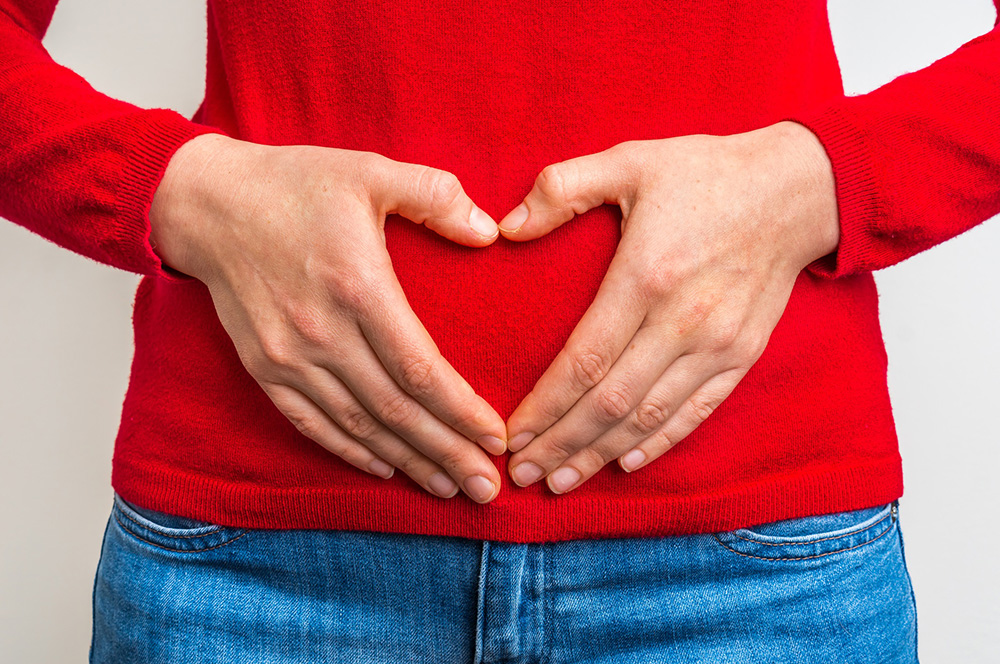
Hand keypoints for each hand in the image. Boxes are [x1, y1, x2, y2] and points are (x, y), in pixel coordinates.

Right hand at [149, 134, 506, 502]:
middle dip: (447, 453)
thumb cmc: (296, 184)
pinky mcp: (264, 367)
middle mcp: (322, 332)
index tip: (498, 438)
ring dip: (406, 462)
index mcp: (357, 286)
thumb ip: (434, 196)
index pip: (420, 369)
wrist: (207, 203)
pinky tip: (383, 469)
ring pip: (358, 425)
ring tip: (447, 488)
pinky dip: (350, 451)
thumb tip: (490, 230)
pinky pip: (311, 423)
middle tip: (486, 488)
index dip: (462, 411)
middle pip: (396, 410)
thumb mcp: (370, 170)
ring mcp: (288, 356)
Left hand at [498, 121, 839, 493]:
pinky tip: (623, 462)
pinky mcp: (741, 355)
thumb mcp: (628, 160)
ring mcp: (717, 344)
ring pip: (649, 417)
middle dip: (561, 444)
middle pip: (610, 402)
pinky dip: (658, 442)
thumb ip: (561, 188)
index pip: (583, 361)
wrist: (796, 189)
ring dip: (600, 454)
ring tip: (560, 481)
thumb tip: (504, 226)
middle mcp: (682, 321)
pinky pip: (695, 412)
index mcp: (646, 276)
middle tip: (521, 473)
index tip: (511, 433)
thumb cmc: (705, 172)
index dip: (545, 406)